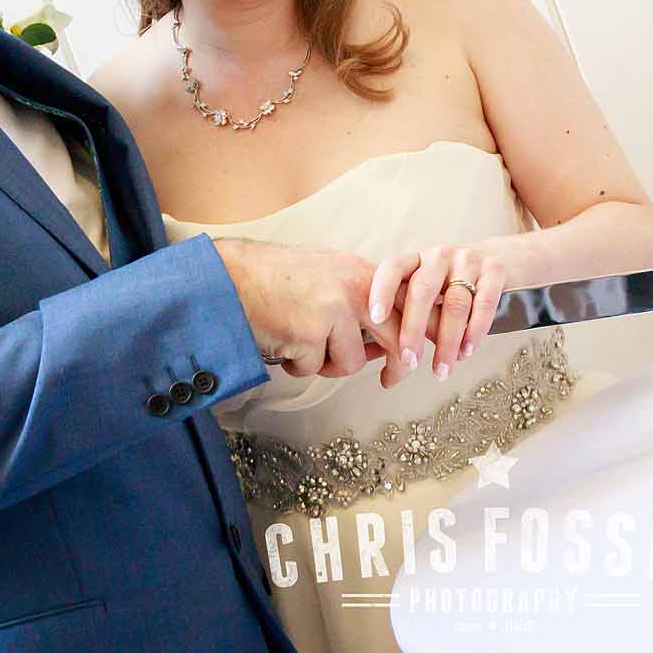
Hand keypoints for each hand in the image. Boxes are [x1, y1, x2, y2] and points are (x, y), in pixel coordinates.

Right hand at [213, 238, 403, 378]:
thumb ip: (357, 299)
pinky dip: (298, 364)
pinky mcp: (310, 334)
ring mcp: (334, 311)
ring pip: (351, 362)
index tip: (421, 354)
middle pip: (398, 337)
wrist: (230, 277)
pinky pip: (315, 368)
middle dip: (400, 364)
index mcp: (361, 273)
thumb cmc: (272, 277)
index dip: (421, 332)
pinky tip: (283, 344)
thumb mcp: (327, 274)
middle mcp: (354, 289)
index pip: (407, 305)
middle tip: (393, 379)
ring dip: (327, 363)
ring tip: (302, 345)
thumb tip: (380, 336)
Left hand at [367, 243, 505, 388]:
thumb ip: (407, 313)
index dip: (381, 292)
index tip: (374, 319)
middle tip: (409, 361)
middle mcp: (440, 255)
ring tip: (442, 369)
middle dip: (414, 330)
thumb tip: (387, 366)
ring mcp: (468, 260)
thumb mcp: (426, 290)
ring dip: (447, 342)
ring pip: (455, 303)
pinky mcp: (495, 270)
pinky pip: (484, 303)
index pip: (392, 268)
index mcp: (416, 259)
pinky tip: (467, 350)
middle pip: (423, 291)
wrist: (501, 260)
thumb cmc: (453, 285)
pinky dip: (475, 330)